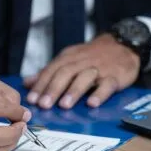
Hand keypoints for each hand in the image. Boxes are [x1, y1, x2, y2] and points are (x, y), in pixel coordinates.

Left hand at [24, 34, 140, 108]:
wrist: (123, 45)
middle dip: (53, 89)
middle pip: (65, 73)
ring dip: (73, 91)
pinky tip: (92, 104)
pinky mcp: (115, 76)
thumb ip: (49, 72)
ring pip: (85, 78)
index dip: (41, 84)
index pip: (51, 70)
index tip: (31, 99)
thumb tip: (27, 83)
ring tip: (63, 105)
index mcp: (68, 58)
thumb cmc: (91, 57)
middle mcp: (82, 62)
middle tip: (44, 104)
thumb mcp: (69, 60)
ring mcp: (99, 68)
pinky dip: (100, 94)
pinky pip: (108, 85)